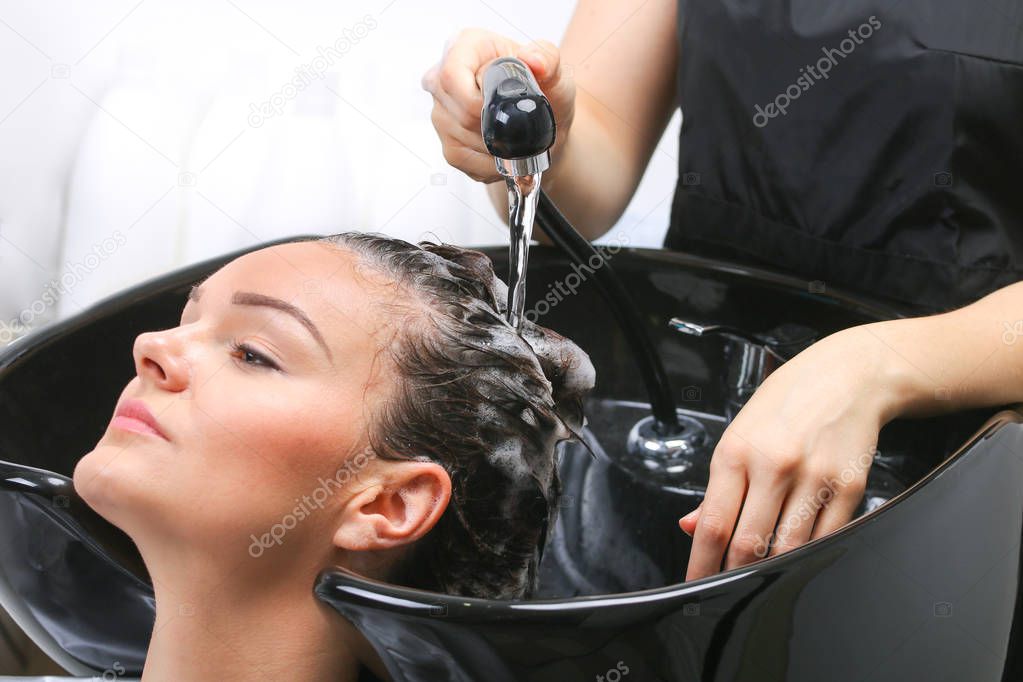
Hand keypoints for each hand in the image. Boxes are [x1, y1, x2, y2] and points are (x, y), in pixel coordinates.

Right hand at [420, 28, 575, 182]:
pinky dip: (490, 162)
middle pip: (459, 111)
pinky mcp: (447, 145)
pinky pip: (464, 160)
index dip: (476, 97)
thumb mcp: (555, 70)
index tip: (504, 104)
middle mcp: (444, 79)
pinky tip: (506, 150)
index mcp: (466, 47)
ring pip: (462, 137)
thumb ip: (548, 58)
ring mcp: (442, 113)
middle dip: (494, 123)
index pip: (451, 74)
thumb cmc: (546, 91)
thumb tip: (532, 59)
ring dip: (496, 144)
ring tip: (515, 136)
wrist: (547, 126)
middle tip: (521, 122)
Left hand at [678, 323, 906, 580]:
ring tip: (758, 575)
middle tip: (725, 585)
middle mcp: (774, 465)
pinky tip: (797, 556)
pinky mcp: (849, 488)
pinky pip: (825, 540)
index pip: (713, 523)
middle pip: (748, 544)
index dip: (701, 563)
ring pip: (787, 549)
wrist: (847, 376)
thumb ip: (716, 486)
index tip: (696, 582)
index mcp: (736, 451)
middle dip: (733, 574)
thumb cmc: (787, 402)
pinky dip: (808, 555)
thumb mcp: (738, 433)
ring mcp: (814, 478)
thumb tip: (692, 526)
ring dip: (770, 570)